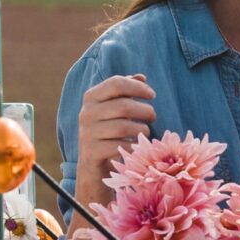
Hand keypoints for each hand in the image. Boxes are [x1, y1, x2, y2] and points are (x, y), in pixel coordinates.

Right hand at [75, 73, 154, 202]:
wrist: (93, 163)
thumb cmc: (109, 128)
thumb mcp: (115, 107)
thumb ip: (126, 90)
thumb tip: (141, 77)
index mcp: (91, 96)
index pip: (116, 83)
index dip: (138, 87)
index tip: (152, 94)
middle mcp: (86, 113)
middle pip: (124, 106)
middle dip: (144, 110)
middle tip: (153, 116)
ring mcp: (88, 133)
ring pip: (124, 127)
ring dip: (142, 129)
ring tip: (146, 130)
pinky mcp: (92, 152)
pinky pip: (121, 146)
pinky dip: (134, 145)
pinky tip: (136, 144)